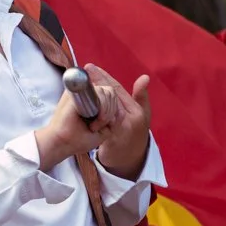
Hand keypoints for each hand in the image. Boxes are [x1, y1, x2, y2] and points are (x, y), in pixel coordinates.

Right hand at [35, 85, 108, 169]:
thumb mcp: (104, 130)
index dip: (112, 109)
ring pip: (107, 92)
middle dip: (110, 112)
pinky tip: (93, 125)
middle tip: (97, 127)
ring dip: (106, 114)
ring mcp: (79, 91)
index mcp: (91, 99)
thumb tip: (121, 110)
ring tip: (93, 127)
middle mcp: (85, 92)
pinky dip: (102, 111)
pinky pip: (99, 94)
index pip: (111, 94)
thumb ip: (114, 118)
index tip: (104, 125)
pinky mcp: (76, 93)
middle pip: (111, 92)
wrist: (62, 143)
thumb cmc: (79, 138)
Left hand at [86, 65, 151, 179]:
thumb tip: (144, 77)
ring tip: (81, 84)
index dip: (104, 77)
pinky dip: (91, 114)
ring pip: (104, 108)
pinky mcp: (111, 138)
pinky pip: (100, 122)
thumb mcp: (142, 115)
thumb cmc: (134, 132)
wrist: (128, 158)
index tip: (92, 67)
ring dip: (93, 97)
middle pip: (110, 96)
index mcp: (137, 112)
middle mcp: (130, 119)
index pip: (118, 90)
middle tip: (85, 70)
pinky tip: (82, 105)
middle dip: (97, 82)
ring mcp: (120, 129)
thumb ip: (140, 96)